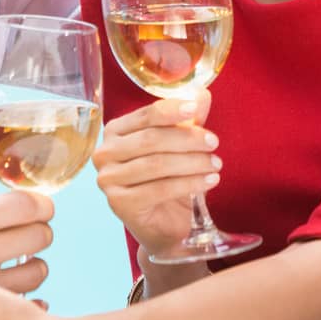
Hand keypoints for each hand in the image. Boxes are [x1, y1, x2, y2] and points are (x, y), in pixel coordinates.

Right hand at [0, 190, 54, 299]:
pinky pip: (28, 298)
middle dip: (39, 232)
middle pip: (41, 235)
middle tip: (28, 235)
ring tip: (19, 264)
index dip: (40, 205)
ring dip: (34, 264)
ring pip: (39, 269)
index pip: (28, 204)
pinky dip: (27, 293)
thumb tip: (18, 207)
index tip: (39, 209)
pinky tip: (14, 288)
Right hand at [92, 89, 220, 254]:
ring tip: (215, 165)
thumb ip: (188, 121)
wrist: (162, 226)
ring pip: (157, 164)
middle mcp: (105, 153)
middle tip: (214, 143)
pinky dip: (189, 183)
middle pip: (151, 139)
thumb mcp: (180, 148)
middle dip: (188, 139)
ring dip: (192, 162)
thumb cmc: (168, 181)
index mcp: (115, 132)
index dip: (172, 110)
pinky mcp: (119, 203)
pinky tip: (209, 181)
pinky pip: (159, 189)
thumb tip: (202, 94)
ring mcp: (108, 180)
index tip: (196, 109)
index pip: (145, 115)